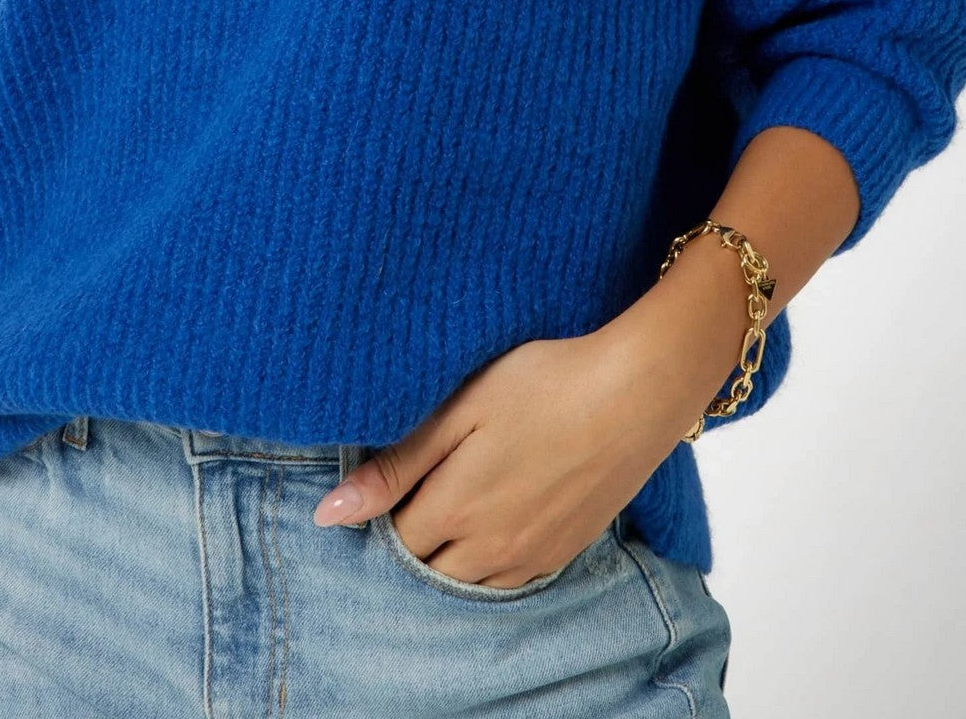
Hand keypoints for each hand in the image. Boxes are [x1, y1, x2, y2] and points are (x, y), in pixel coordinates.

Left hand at [311, 322, 713, 587]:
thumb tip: (329, 515)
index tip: (393, 477)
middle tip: (423, 487)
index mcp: (454, 508)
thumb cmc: (545, 383)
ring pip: (468, 581)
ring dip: (452, 554)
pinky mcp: (564, 551)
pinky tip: (498, 517)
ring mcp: (530, 555)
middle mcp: (488, 547)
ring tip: (459, 501)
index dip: (384, 511)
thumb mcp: (461, 409)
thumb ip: (396, 465)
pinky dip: (491, 560)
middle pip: (426, 568)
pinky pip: (510, 579)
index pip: (393, 538)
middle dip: (414, 537)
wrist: (636, 391)